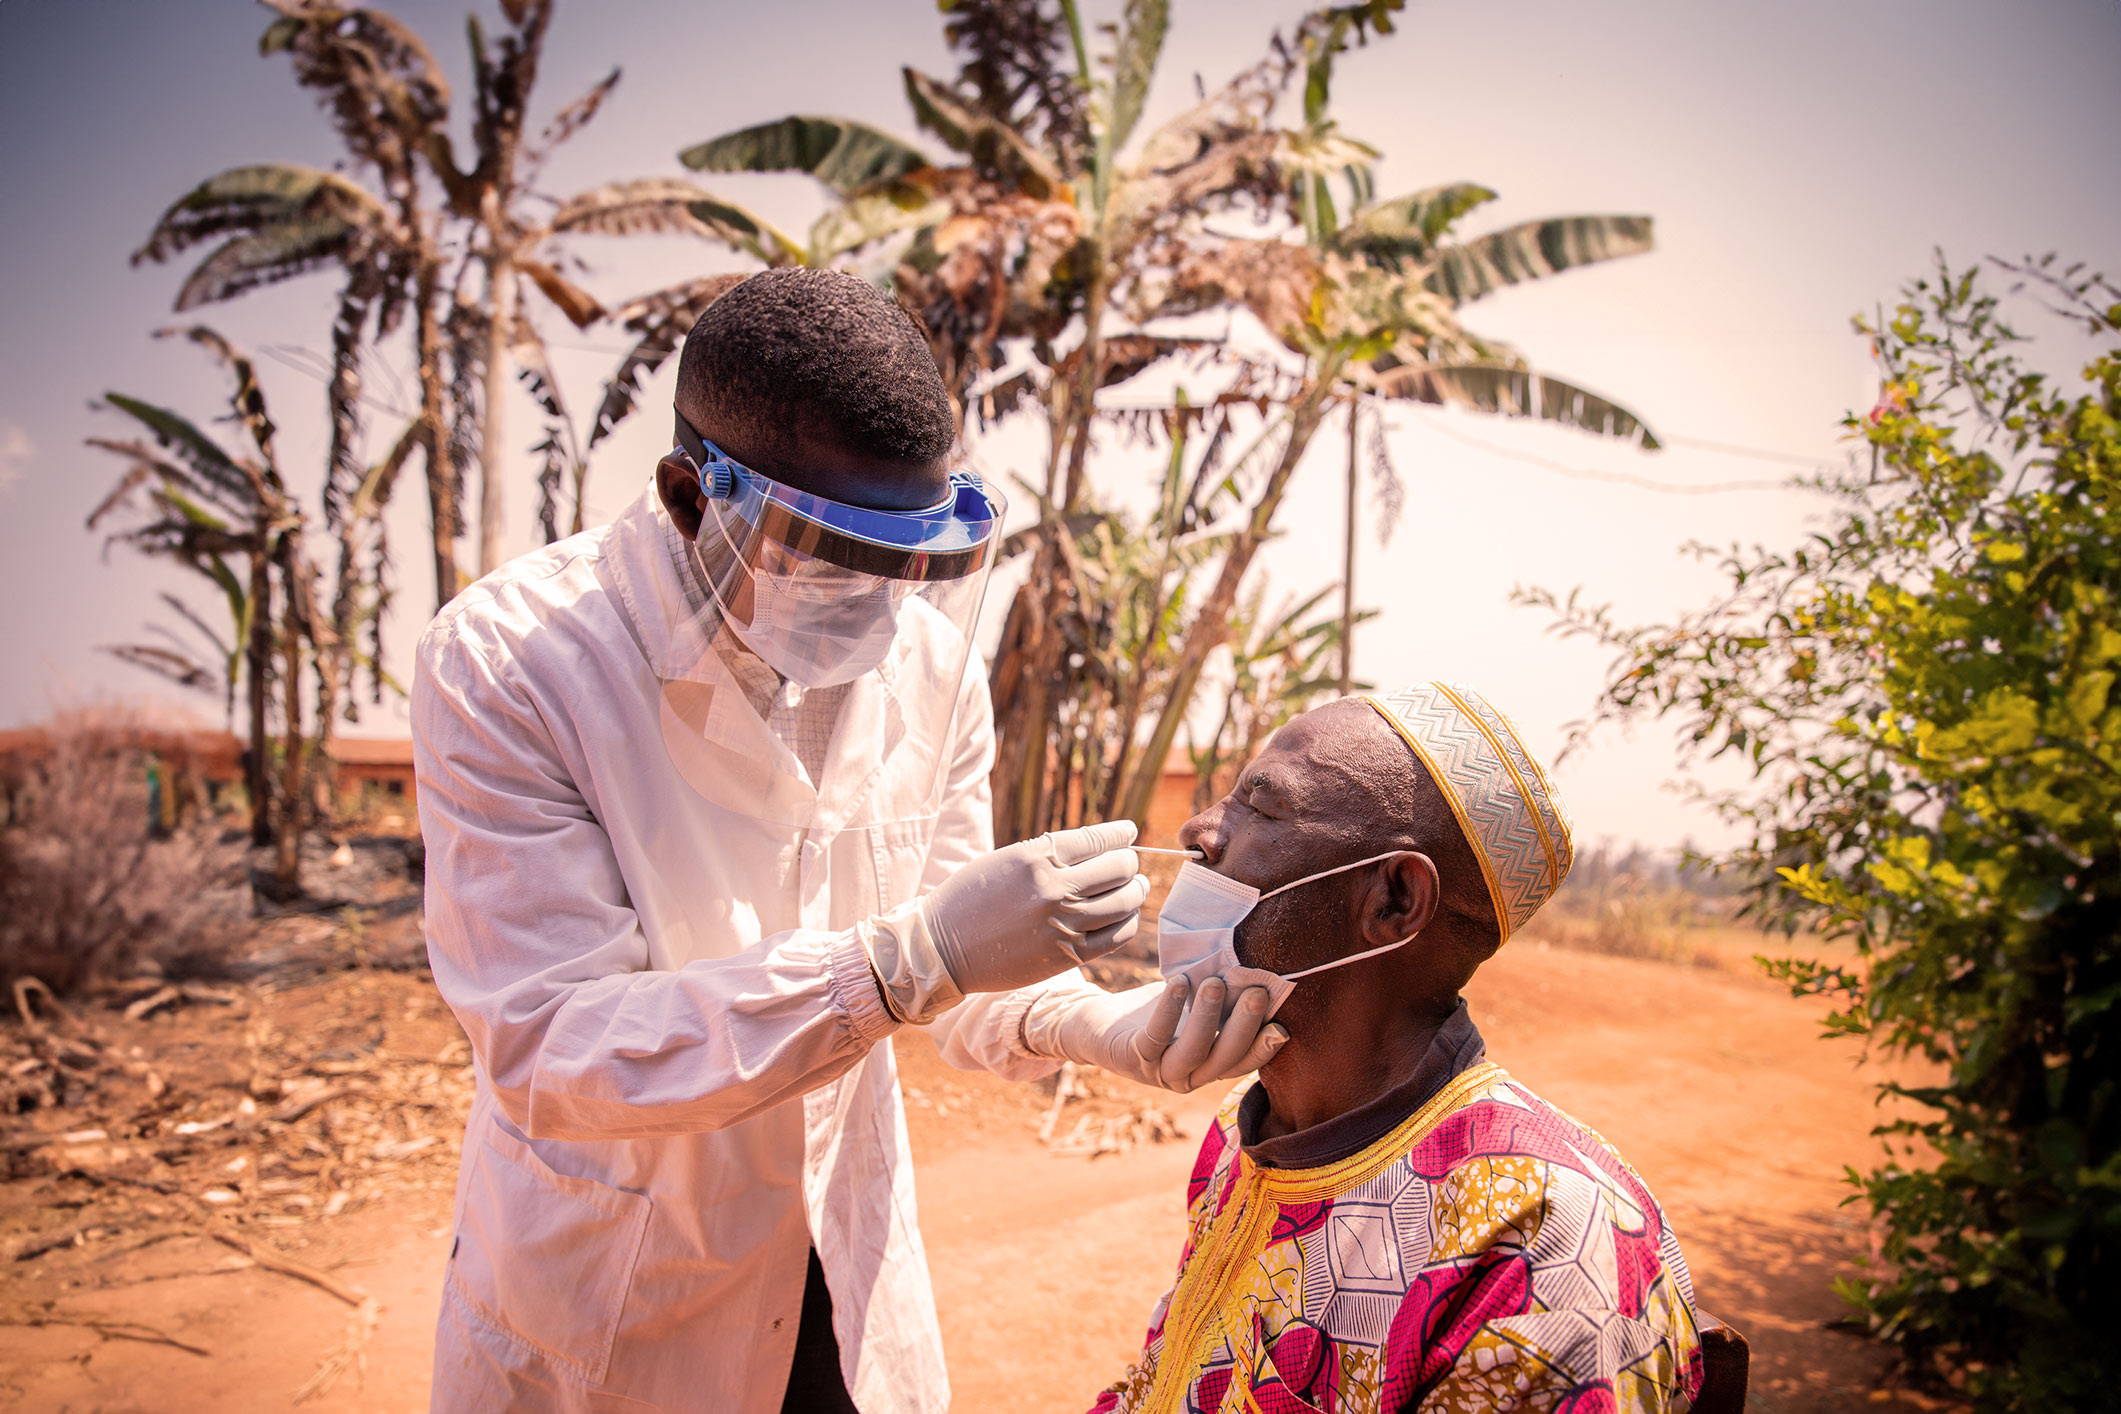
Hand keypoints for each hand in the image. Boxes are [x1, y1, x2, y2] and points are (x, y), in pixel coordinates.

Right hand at [920, 821, 1150, 994]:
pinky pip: (1117, 935)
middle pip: (1119, 868)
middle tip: (1130, 865)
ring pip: (1124, 901)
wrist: (943, 948)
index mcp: (1037, 857)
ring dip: (1135, 891)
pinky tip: (1123, 916)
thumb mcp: (1007, 860)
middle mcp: (1054, 888)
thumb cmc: (972, 898)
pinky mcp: (1067, 955)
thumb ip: (1050, 853)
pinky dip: (1127, 922)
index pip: (1098, 839)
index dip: (1121, 833)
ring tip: (1135, 888)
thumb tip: (1097, 847)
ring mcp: (1063, 923)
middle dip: (1129, 864)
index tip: (1129, 831)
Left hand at [1024, 977, 1286, 1093]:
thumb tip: (1257, 967)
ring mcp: (1161, 1070)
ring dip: (1207, 1017)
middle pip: (1224, 1059)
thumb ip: (1224, 996)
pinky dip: (1169, 1010)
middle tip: (1257, 992)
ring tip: (1217, 982)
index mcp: (1210, 1065)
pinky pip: (1155, 1036)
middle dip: (1243, 1027)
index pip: (1244, 1062)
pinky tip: (1180, 982)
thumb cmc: (1158, 1009)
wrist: (1099, 1023)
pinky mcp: (1133, 1058)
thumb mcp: (1194, 1002)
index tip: (1282, 1026)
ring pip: (1193, 1051)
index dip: (1264, 1048)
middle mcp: (1189, 1076)